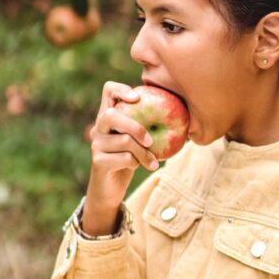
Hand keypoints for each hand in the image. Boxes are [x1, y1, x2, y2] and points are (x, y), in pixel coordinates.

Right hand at [82, 81, 157, 234]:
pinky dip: (137, 163)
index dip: (121, 89)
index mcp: (109, 116)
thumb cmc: (128, 159)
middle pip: (112, 115)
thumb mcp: (138, 141)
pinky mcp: (98, 161)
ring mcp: (96, 144)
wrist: (110, 189)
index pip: (108, 90)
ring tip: (151, 161)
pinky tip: (138, 167)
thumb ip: (147, 126)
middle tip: (151, 141)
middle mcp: (98, 127)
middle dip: (136, 127)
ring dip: (143, 153)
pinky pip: (125, 158)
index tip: (138, 97)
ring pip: (124, 141)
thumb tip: (182, 115)